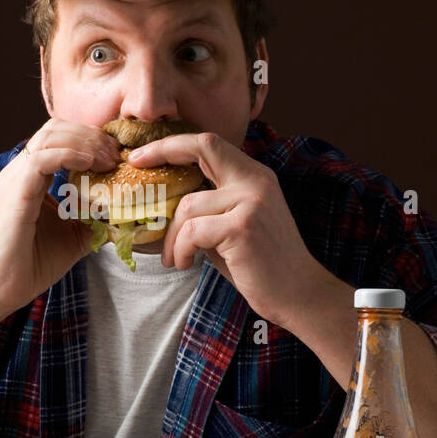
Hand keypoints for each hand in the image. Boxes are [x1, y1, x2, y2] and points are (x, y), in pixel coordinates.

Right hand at [0, 118, 119, 317]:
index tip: (115, 155)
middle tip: (115, 154)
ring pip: (51, 135)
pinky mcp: (16, 190)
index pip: (59, 138)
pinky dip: (71, 154)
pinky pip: (44, 157)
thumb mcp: (74, 237)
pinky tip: (91, 166)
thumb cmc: (30, 265)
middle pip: (56, 128)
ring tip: (108, 160)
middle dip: (91, 135)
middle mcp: (21, 171)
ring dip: (85, 143)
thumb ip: (94, 219)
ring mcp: (16, 178)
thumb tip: (125, 211)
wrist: (0, 289)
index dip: (89, 140)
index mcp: (31, 177)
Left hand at [127, 130, 322, 325]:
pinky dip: (181, 250)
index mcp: (255, 176)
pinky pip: (192, 232)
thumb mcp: (236, 225)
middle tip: (137, 175)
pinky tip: (184, 264)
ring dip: (172, 237)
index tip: (143, 155)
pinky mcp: (242, 227)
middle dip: (162, 153)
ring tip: (174, 258)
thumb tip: (165, 203)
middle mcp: (256, 181)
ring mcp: (251, 202)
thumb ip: (210, 208)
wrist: (300, 295)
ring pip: (189, 206)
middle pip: (202, 148)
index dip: (173, 144)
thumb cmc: (262, 266)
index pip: (211, 143)